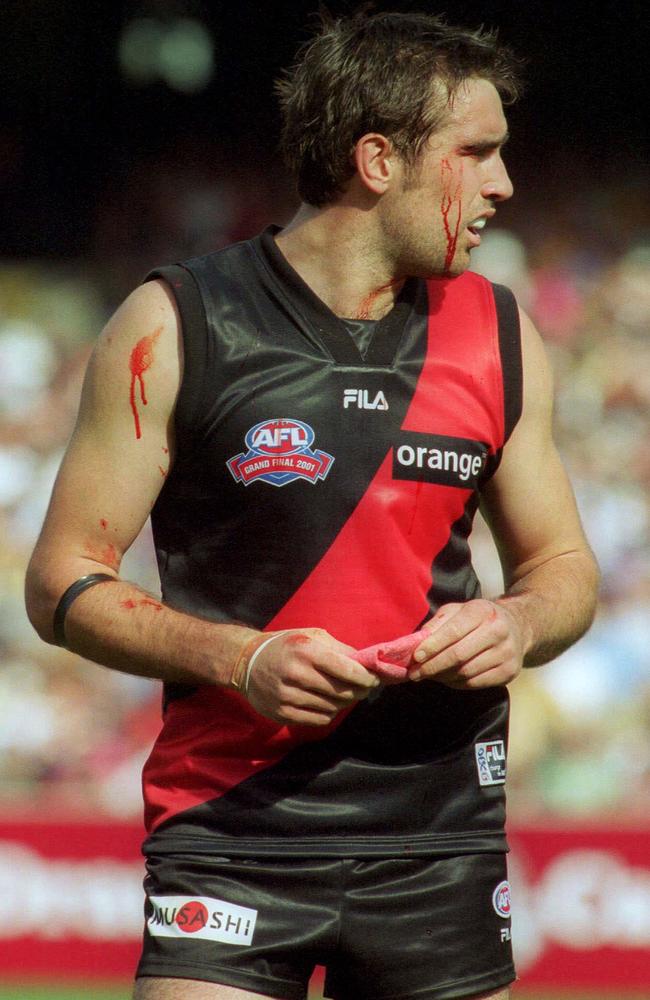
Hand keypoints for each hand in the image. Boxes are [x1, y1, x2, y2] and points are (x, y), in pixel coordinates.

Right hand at [245, 628, 379, 725]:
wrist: (246, 662)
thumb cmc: (286, 645)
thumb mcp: (312, 636)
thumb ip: (340, 649)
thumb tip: (368, 664)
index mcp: (306, 650)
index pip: (347, 670)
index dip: (366, 678)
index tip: (374, 679)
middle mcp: (296, 673)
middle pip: (342, 692)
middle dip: (359, 691)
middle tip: (364, 688)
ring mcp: (288, 696)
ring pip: (332, 708)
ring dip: (343, 703)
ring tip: (344, 694)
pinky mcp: (282, 713)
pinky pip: (318, 720)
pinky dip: (329, 713)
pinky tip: (327, 704)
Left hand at [409, 599, 525, 688]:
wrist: (516, 627)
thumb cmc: (478, 618)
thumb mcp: (458, 611)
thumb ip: (437, 624)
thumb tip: (416, 643)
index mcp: (483, 611)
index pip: (453, 631)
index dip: (433, 646)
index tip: (416, 657)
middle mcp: (498, 630)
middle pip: (459, 655)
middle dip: (433, 666)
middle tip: (415, 673)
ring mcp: (506, 652)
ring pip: (466, 672)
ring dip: (443, 676)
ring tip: (429, 675)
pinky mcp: (509, 671)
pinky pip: (476, 683)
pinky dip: (457, 683)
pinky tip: (447, 679)